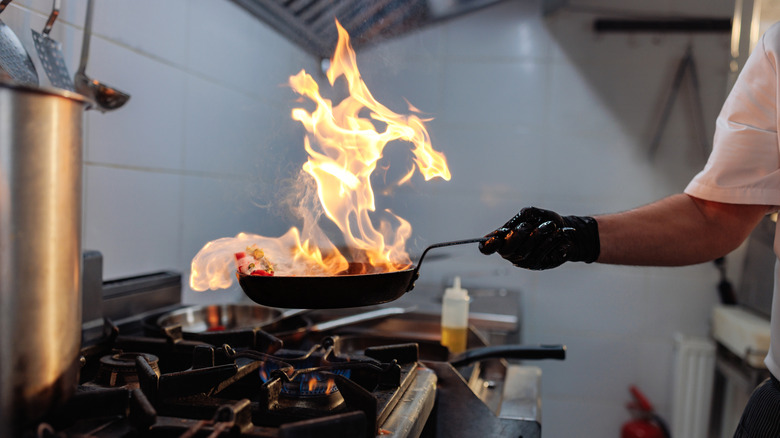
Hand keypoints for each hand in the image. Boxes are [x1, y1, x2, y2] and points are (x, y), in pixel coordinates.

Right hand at [479, 207, 599, 269]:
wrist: (565, 230)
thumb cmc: (544, 221)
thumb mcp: (532, 213)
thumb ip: (523, 215)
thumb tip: (518, 223)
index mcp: (502, 239)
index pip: (486, 248)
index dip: (487, 246)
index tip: (495, 239)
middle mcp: (510, 252)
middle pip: (506, 251)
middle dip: (518, 236)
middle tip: (528, 226)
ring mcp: (523, 261)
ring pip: (525, 252)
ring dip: (538, 235)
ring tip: (550, 225)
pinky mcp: (538, 265)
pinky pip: (540, 255)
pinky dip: (550, 242)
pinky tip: (557, 235)